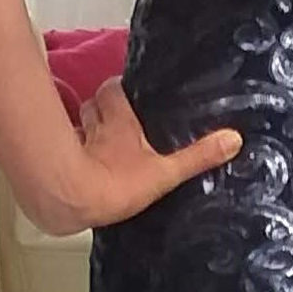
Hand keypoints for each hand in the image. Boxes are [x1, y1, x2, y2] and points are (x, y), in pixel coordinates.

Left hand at [46, 77, 242, 230]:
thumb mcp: (165, 172)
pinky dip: (74, 153)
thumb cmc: (117, 183)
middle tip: (118, 115)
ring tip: (102, 137)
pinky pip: (68, 152)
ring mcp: (74, 146)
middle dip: (102, 106)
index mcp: (118, 120)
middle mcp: (93, 127)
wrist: (70, 203)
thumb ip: (197, 157)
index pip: (112, 89)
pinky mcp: (59, 167)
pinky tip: (83, 164)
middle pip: (92, 104)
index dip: (119, 89)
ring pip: (79, 126)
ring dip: (87, 127)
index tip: (129, 91)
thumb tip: (233, 139)